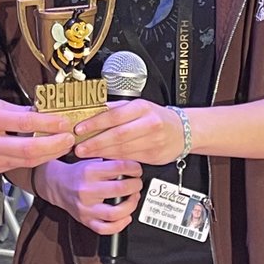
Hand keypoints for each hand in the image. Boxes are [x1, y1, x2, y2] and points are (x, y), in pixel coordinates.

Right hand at [0, 99, 74, 176]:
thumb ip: (13, 110)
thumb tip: (39, 111)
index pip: (25, 122)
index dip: (49, 123)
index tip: (63, 121)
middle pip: (29, 148)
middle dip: (55, 145)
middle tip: (69, 138)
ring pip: (25, 161)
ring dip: (48, 154)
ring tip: (62, 146)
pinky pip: (15, 166)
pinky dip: (33, 160)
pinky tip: (43, 153)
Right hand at [35, 158, 142, 232]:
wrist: (57, 185)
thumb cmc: (77, 173)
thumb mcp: (91, 160)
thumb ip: (110, 162)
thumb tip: (132, 165)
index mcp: (89, 171)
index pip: (118, 168)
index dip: (134, 168)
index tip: (137, 170)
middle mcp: (87, 190)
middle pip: (119, 189)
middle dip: (135, 186)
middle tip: (137, 184)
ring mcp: (86, 208)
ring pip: (115, 213)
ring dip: (130, 206)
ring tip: (133, 199)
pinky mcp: (86, 220)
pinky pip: (105, 229)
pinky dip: (120, 225)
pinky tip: (125, 217)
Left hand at [72, 99, 186, 164]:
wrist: (184, 130)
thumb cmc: (157, 117)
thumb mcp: (138, 106)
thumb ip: (117, 109)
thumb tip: (93, 110)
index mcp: (142, 108)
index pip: (114, 116)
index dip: (95, 123)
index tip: (80, 128)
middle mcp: (149, 124)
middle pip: (117, 135)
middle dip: (95, 142)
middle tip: (79, 147)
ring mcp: (152, 141)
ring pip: (122, 149)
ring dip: (101, 152)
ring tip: (86, 152)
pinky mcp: (153, 155)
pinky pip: (129, 157)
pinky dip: (113, 157)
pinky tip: (103, 156)